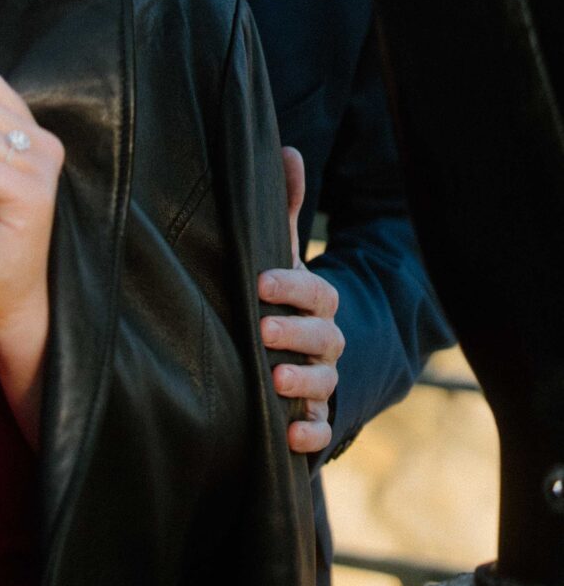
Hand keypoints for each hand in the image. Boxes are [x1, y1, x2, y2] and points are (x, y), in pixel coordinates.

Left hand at [259, 147, 344, 455]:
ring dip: (303, 384)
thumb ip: (282, 207)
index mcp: (317, 302)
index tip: (260, 281)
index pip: (316, 292)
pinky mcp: (313, 419)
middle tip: (262, 330)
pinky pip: (322, 431)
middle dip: (296, 334)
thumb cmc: (278, 295)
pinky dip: (311, 436)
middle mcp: (326, 343)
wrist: (295, 353)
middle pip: (324, 339)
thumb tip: (288, 148)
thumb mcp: (278, 253)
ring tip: (274, 379)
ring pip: (324, 385)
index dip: (292, 287)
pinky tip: (291, 438)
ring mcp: (322, 382)